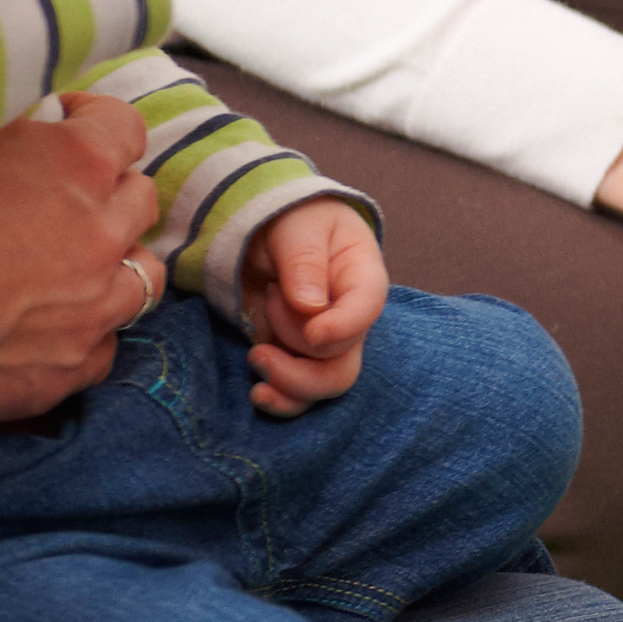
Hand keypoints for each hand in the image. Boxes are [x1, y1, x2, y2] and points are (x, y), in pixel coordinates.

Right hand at [0, 96, 161, 430]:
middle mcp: (99, 233)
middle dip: (107, 188)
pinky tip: (48, 323)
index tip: (66, 119)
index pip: (123, 125)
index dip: (94, 118)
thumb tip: (6, 117)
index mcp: (73, 164)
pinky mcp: (70, 366)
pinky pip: (107, 342)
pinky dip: (87, 328)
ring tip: (70, 261)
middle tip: (60, 193)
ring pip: (142, 271)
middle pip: (138, 197)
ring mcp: (93, 305)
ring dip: (114, 260)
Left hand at [243, 196, 387, 413]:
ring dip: (288, 382)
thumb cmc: (295, 221)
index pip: (366, 310)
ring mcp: (324, 344)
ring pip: (323, 384)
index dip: (343, 327)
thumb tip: (310, 307)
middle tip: (265, 331)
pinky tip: (260, 393)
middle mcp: (349, 319)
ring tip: (256, 356)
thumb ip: (305, 261)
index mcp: (362, 279)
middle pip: (344, 362)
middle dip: (300, 356)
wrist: (271, 231)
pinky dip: (281, 400)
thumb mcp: (299, 227)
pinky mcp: (296, 358)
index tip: (313, 332)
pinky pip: (299, 394)